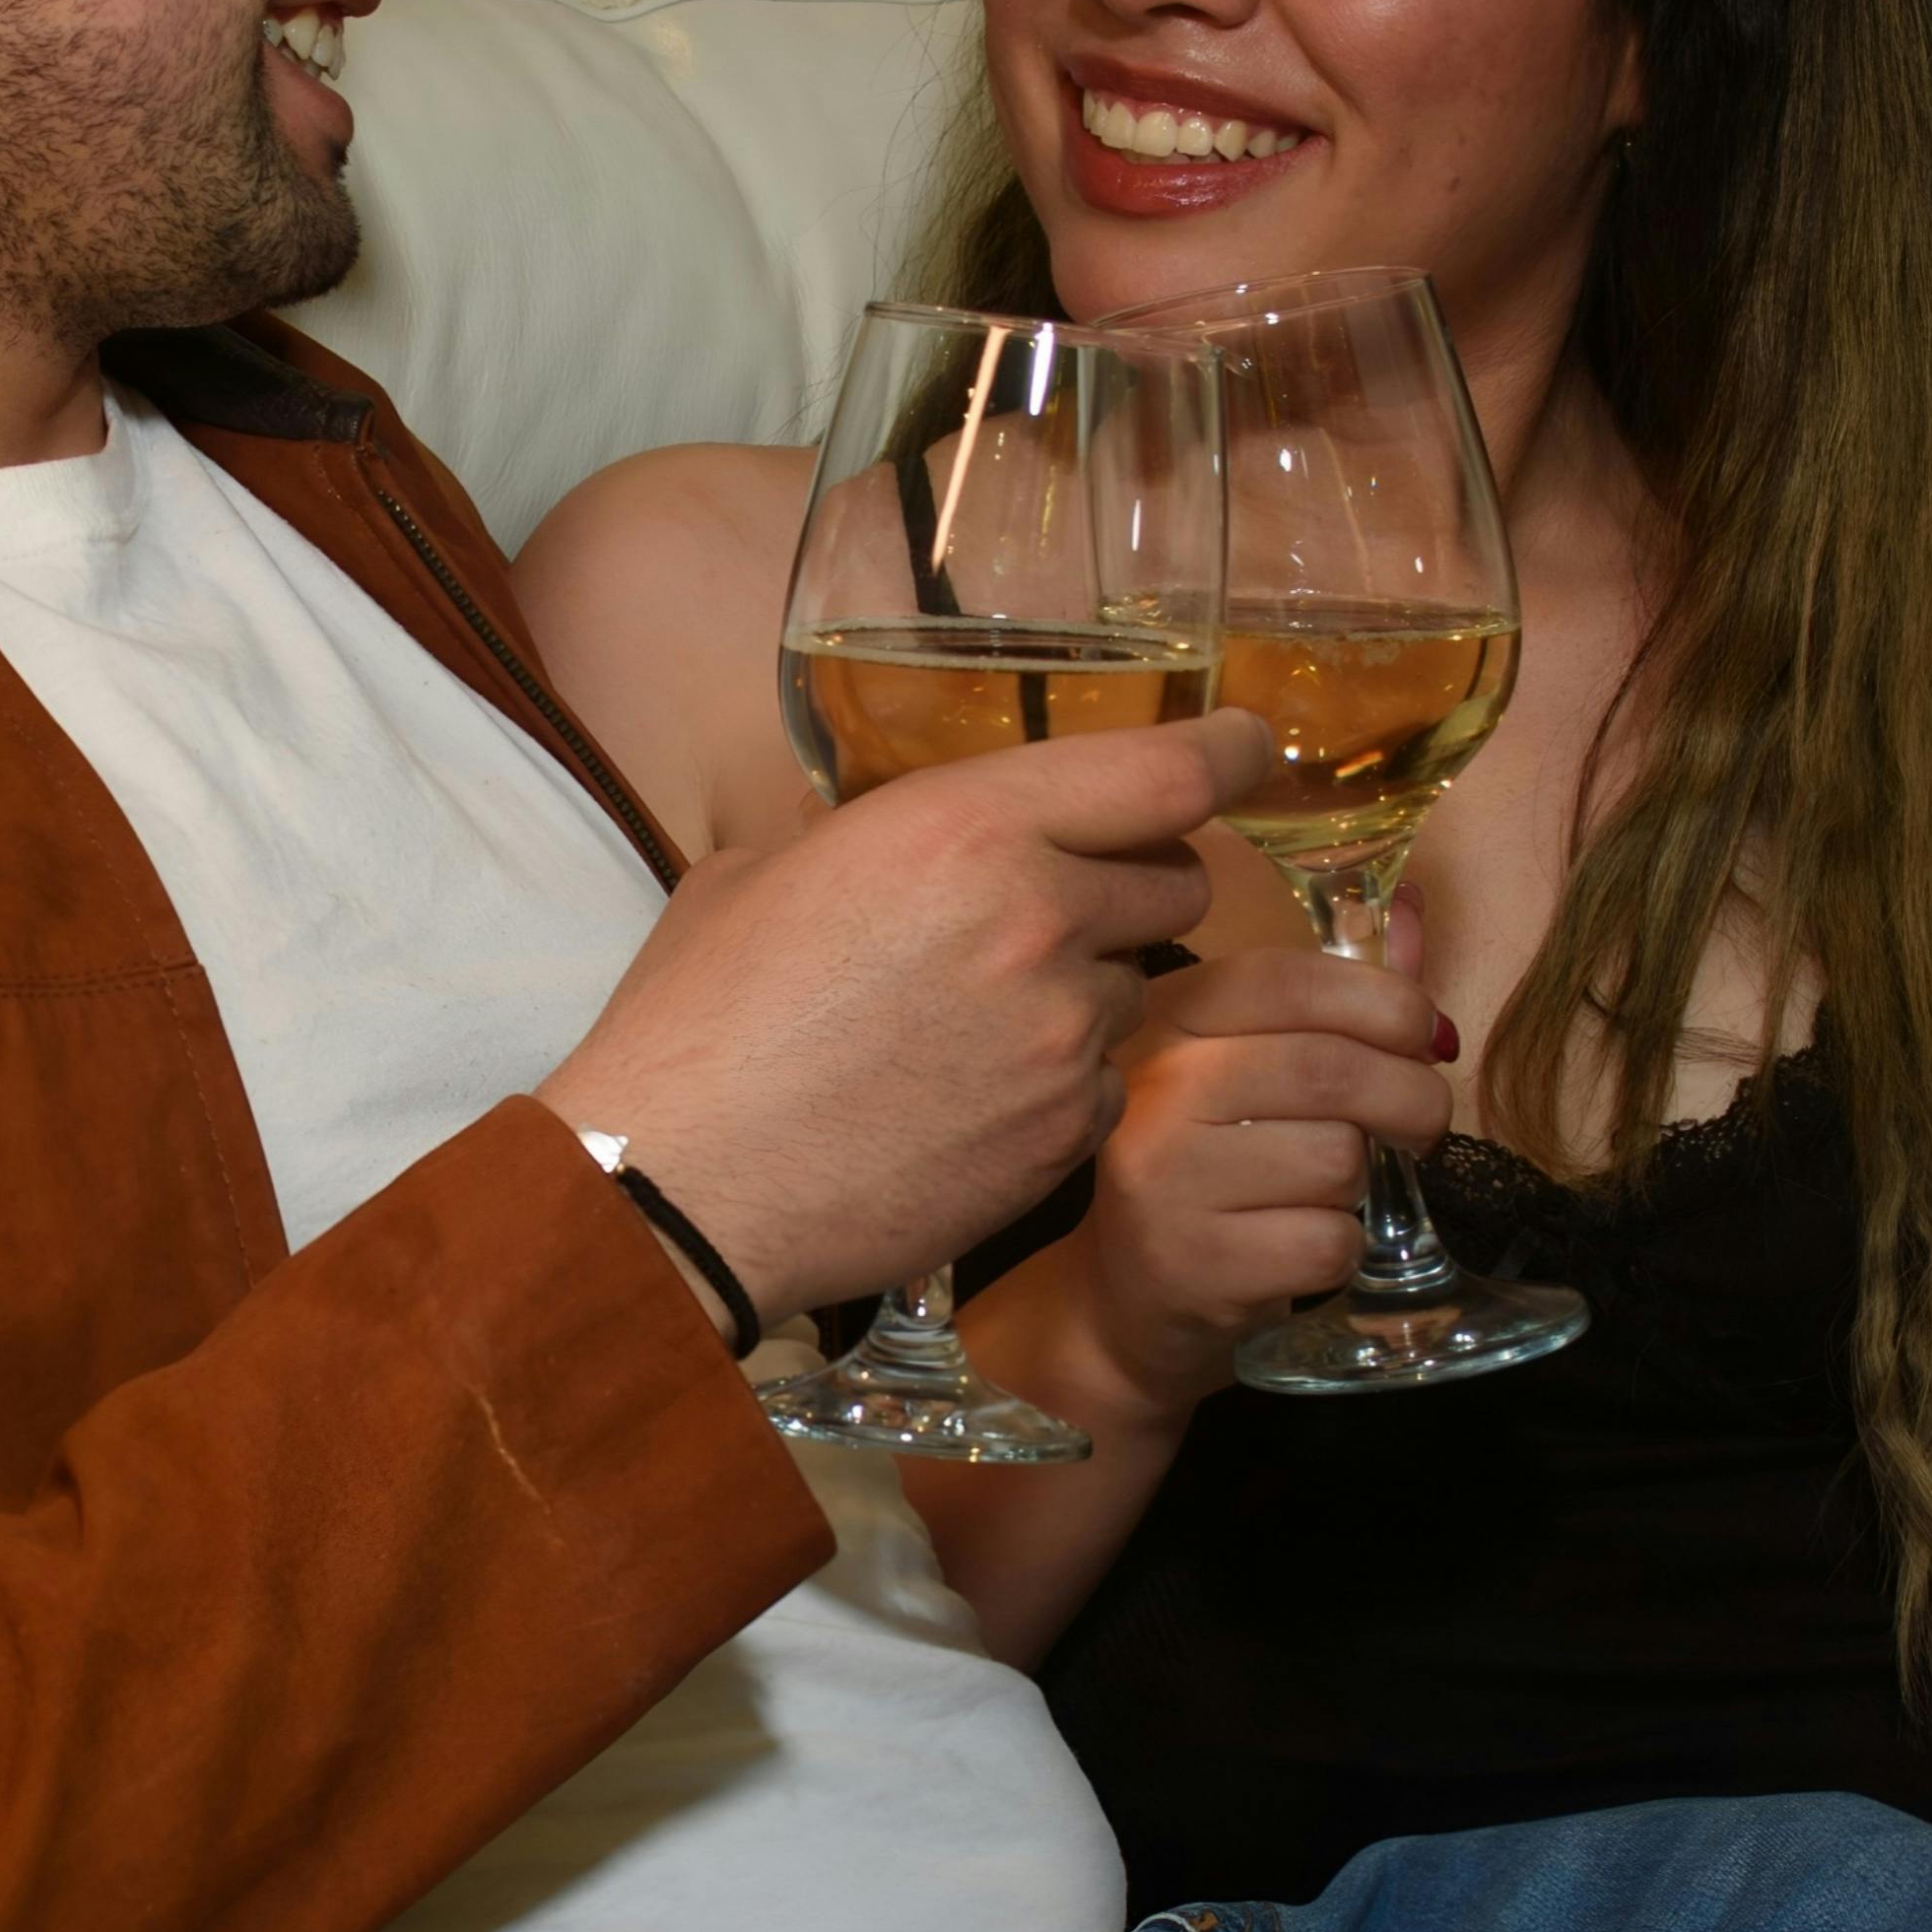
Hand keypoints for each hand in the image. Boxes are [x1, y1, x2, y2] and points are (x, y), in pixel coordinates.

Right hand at [540, 714, 1271, 1315]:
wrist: (684, 1184)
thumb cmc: (700, 1019)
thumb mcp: (763, 872)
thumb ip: (864, 834)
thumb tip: (882, 831)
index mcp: (967, 825)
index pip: (1163, 770)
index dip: (1225, 751)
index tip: (1247, 747)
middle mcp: (1039, 917)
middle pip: (1177, 878)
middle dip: (1141, 881)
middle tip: (1067, 905)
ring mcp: (1062, 1034)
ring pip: (1136, 985)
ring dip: (1087, 988)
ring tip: (979, 1022)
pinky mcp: (1066, 1133)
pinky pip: (1104, 1080)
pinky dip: (1061, 1079)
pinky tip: (970, 1094)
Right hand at [1063, 920, 1450, 1425]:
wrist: (1127, 1300)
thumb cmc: (1209, 1164)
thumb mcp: (1253, 1062)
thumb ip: (1333, 990)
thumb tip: (1411, 905)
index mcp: (1169, 1017)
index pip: (1290, 978)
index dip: (1384, 1000)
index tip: (1427, 1036)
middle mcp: (1154, 1087)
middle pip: (1331, 1070)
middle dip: (1412, 1097)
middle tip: (1422, 1122)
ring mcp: (1163, 1178)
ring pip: (1336, 1160)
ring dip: (1362, 1182)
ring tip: (1322, 1189)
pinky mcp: (1192, 1264)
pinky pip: (1326, 1243)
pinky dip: (1339, 1249)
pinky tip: (1297, 1246)